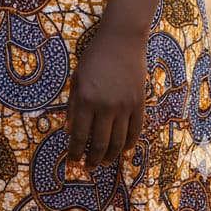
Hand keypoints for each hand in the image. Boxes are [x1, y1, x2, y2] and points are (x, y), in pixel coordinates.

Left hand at [65, 22, 146, 170]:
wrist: (120, 42)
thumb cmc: (93, 58)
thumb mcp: (76, 78)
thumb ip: (74, 105)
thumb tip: (71, 130)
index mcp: (86, 99)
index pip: (80, 134)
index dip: (75, 151)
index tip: (73, 160)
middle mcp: (105, 106)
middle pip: (99, 143)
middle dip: (92, 159)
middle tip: (88, 167)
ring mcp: (124, 107)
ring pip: (118, 142)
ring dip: (110, 156)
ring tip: (103, 162)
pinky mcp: (139, 105)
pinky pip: (135, 132)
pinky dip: (128, 144)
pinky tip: (121, 150)